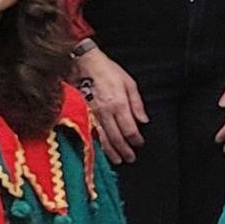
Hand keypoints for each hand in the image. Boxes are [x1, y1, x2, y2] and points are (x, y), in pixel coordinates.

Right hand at [78, 46, 146, 162]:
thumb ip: (136, 103)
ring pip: (102, 139)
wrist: (82, 63)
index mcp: (118, 104)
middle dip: (125, 150)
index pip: (129, 129)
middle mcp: (104, 112)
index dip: (136, 139)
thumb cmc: (107, 71)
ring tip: (118, 160)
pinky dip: (96, 145)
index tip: (139, 143)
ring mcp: (91, 115)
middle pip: (116, 138)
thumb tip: (143, 120)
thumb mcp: (128, 82)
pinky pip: (89, 133)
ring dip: (111, 152)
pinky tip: (100, 152)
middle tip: (131, 158)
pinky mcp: (81, 114)